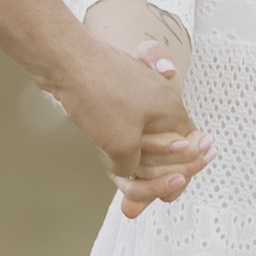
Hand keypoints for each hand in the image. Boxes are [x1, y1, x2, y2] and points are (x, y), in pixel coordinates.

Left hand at [59, 39, 210, 212]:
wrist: (66, 60)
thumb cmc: (99, 97)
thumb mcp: (122, 143)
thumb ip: (131, 165)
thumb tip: (127, 172)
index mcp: (170, 110)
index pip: (189, 145)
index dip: (183, 171)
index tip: (174, 191)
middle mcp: (159, 99)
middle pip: (170, 142)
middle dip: (162, 171)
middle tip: (156, 195)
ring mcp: (137, 95)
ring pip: (146, 135)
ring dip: (141, 159)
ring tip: (130, 180)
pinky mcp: (116, 93)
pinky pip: (127, 124)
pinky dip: (123, 143)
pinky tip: (112, 156)